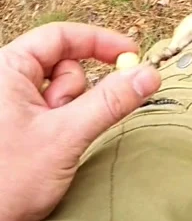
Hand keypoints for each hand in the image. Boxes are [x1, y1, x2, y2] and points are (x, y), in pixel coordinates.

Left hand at [0, 22, 160, 220]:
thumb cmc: (6, 184)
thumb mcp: (66, 136)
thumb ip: (110, 102)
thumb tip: (148, 75)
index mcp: (7, 69)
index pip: (60, 36)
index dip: (98, 41)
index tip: (131, 55)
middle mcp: (7, 81)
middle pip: (65, 65)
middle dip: (77, 95)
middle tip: (66, 125)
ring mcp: (13, 105)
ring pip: (64, 93)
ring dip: (70, 116)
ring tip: (52, 145)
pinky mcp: (20, 126)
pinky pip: (56, 114)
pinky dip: (66, 127)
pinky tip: (52, 152)